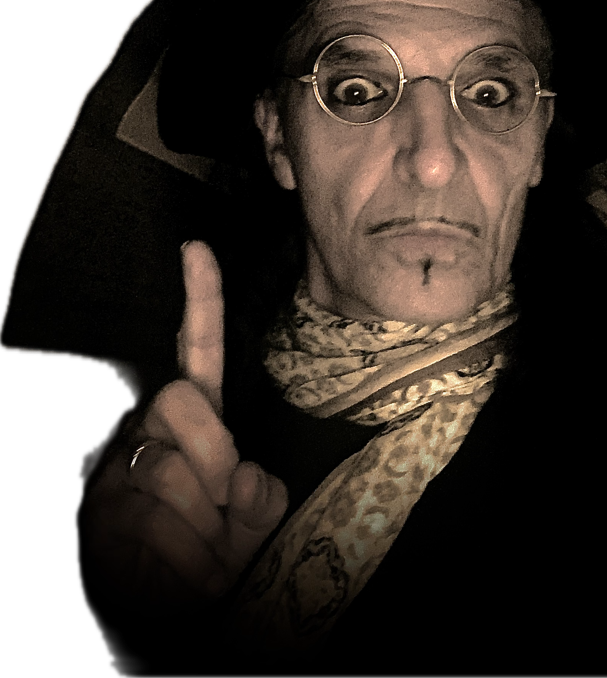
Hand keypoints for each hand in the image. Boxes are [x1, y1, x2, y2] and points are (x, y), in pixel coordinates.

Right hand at [85, 241, 287, 612]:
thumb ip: (260, 500)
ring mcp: (113, 468)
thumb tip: (244, 478)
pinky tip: (185, 576)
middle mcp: (145, 430)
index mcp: (190, 422)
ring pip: (170, 473)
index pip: (195, 352)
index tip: (196, 248)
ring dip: (205, 529)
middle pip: (179, 400)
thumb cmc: (208, 553)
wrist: (151, 607)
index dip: (199, 300)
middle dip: (214, 454)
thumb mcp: (250, 526)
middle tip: (224, 503)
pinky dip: (189, 562)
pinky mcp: (96, 513)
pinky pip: (155, 524)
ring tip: (204, 557)